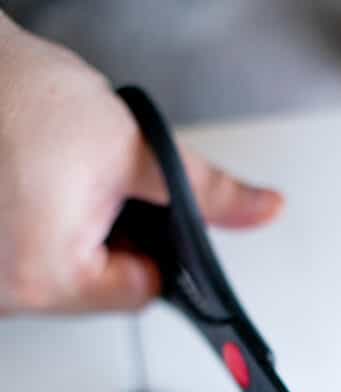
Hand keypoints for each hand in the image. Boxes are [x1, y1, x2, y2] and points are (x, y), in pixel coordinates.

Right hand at [0, 13, 281, 314]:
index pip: (142, 294)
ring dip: (77, 234)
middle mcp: (8, 291)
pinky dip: (43, 229)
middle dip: (113, 239)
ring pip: (67, 273)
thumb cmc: (16, 95)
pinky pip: (30, 260)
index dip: (157, 250)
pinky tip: (35, 189)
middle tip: (90, 184)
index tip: (144, 212)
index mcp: (49, 276)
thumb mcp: (132, 145)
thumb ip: (205, 190)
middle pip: (102, 288)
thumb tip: (262, 211)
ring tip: (56, 181)